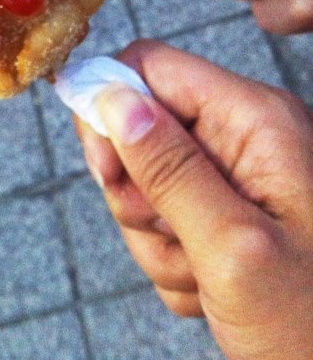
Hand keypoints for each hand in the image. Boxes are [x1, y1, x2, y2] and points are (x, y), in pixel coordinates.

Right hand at [74, 40, 312, 359]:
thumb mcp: (233, 249)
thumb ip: (168, 169)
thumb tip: (111, 95)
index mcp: (254, 120)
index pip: (148, 67)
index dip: (110, 109)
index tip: (106, 173)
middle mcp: (244, 136)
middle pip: (138, 131)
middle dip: (138, 197)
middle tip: (180, 242)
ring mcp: (235, 176)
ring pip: (143, 186)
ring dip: (158, 242)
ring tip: (206, 278)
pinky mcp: (226, 212)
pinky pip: (162, 223)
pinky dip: (174, 263)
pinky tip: (212, 292)